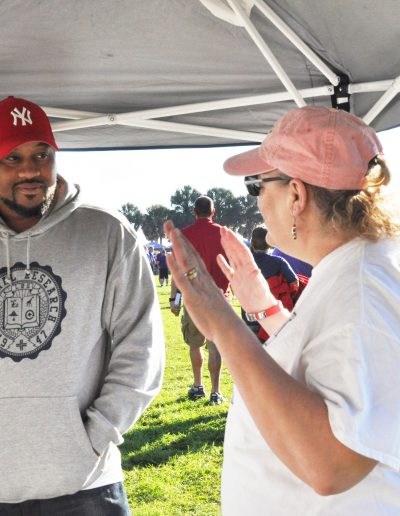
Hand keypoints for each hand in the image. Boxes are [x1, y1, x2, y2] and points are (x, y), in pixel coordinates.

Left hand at [164, 220, 235, 342]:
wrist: (228, 329)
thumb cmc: (220, 319)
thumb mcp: (212, 302)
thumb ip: (206, 295)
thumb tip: (202, 294)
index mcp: (205, 279)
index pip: (193, 257)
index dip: (185, 243)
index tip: (177, 232)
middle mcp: (201, 278)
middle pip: (188, 253)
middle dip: (178, 238)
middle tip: (168, 223)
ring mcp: (197, 286)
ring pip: (186, 261)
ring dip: (177, 245)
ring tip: (170, 230)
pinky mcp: (192, 296)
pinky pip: (182, 278)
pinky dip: (175, 266)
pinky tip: (169, 256)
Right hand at [217, 227, 275, 312]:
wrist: (261, 310)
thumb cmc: (262, 300)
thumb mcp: (260, 290)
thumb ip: (257, 280)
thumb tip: (256, 270)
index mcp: (250, 268)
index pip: (242, 251)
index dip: (235, 241)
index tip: (228, 232)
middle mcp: (245, 269)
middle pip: (236, 251)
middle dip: (230, 240)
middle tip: (223, 229)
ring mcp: (240, 275)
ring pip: (232, 258)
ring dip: (227, 247)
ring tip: (221, 237)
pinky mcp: (236, 282)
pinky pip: (228, 270)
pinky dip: (223, 263)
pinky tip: (218, 256)